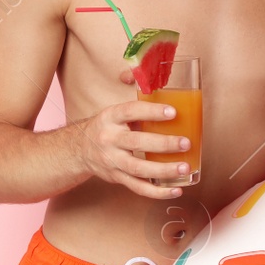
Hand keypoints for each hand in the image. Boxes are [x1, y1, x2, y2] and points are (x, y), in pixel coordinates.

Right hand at [78, 73, 190, 196]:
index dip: (152, 111)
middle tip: (185, 143)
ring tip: (185, 168)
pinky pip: (138, 188)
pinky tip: (176, 190)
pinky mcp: (116, 178)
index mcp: (110, 117)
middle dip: (163, 143)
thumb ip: (136, 98)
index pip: (131, 111)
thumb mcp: (116, 111)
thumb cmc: (108, 127)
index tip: (173, 112)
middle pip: (136, 142)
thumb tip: (151, 73)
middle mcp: (109, 139)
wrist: (79, 150)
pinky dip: (157, 192)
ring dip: (163, 170)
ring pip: (138, 169)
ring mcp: (112, 161)